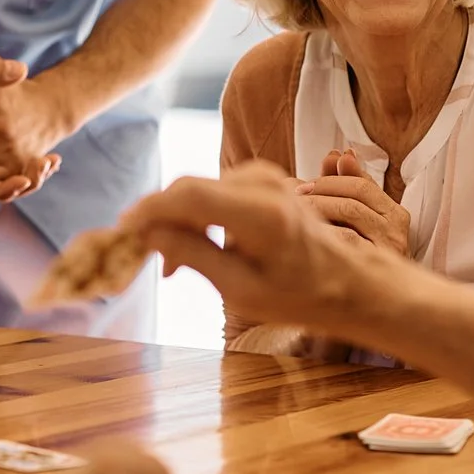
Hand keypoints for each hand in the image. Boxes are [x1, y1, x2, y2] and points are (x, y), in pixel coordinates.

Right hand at [123, 161, 386, 333]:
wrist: (352, 283)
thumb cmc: (303, 296)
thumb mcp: (242, 290)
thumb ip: (194, 256)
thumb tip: (150, 235)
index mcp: (259, 215)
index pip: (186, 196)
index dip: (148, 210)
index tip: (122, 232)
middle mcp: (263, 186)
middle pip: (188, 188)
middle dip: (159, 218)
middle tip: (140, 255)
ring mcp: (266, 178)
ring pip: (199, 188)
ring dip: (179, 219)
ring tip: (172, 263)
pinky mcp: (265, 180)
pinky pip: (216, 189)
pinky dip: (199, 213)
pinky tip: (197, 245)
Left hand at [298, 148, 411, 256]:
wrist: (379, 307)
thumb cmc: (358, 259)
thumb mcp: (352, 221)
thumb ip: (345, 187)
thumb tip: (337, 154)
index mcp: (393, 212)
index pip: (359, 183)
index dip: (327, 179)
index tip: (299, 183)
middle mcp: (396, 228)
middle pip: (353, 196)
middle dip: (317, 192)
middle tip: (290, 195)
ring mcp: (389, 248)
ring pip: (349, 213)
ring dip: (315, 208)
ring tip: (292, 212)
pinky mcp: (376, 265)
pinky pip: (345, 239)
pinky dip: (321, 232)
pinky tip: (302, 234)